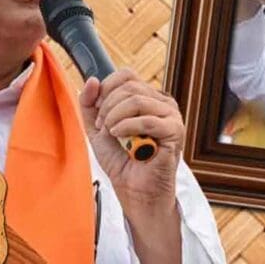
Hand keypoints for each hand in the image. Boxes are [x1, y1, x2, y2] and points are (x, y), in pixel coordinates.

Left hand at [79, 69, 184, 207]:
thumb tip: (93, 80)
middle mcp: (162, 102)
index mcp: (147, 97)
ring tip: (112, 133)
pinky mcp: (175, 131)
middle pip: (129, 86)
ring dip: (115, 117)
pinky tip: (120, 136)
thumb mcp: (97, 128)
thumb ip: (90, 104)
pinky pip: (147, 120)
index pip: (126, 75)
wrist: (134, 190)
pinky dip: (127, 127)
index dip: (106, 89)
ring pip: (137, 100)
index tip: (97, 112)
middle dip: (107, 106)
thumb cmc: (121, 161)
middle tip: (103, 127)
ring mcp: (171, 115)